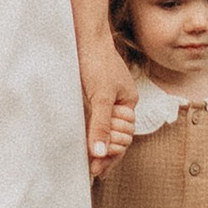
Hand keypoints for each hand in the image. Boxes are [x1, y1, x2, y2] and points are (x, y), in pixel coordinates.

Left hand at [80, 36, 137, 177]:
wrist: (83, 37)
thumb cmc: (97, 62)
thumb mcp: (101, 96)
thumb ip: (100, 125)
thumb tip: (99, 153)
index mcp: (127, 104)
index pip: (123, 139)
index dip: (111, 155)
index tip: (96, 170)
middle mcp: (117, 106)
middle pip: (114, 139)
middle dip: (105, 153)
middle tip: (91, 168)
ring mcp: (102, 103)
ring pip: (101, 133)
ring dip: (95, 147)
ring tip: (85, 166)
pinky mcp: (87, 99)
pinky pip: (89, 123)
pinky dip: (86, 137)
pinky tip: (79, 150)